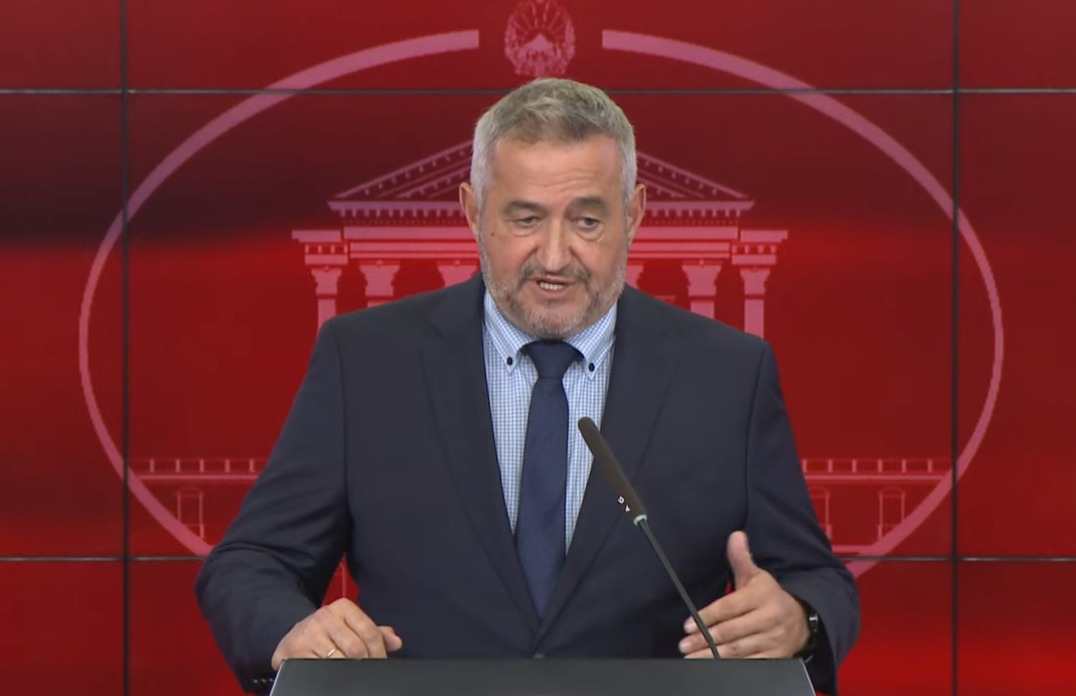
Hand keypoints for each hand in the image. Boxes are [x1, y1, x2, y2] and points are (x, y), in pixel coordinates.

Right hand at [271, 598, 402, 668]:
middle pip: (356, 648)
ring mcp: (310, 634)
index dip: (379, 652)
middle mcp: (325, 617)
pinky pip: (321, 668)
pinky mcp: (296, 651)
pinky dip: (331, 674)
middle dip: (365, 664)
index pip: (369, 632)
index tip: (381, 663)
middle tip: (368, 672)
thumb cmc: (326, 632)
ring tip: (350, 673)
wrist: (291, 637)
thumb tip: (396, 642)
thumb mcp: (349, 625)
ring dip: (348, 671)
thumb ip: (373, 632)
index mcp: (343, 607)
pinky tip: (333, 674)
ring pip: (340, 660)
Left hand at [679, 531, 808, 658]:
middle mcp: (769, 618)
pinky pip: (751, 664)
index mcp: (763, 596)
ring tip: (692, 657)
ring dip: (713, 656)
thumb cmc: (770, 595)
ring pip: (739, 650)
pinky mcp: (776, 657)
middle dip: (705, 640)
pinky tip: (714, 668)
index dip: (708, 616)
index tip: (688, 625)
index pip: (730, 607)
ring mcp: (774, 640)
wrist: (803, 619)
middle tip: (685, 644)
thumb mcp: (757, 575)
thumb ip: (741, 558)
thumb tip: (735, 535)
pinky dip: (732, 667)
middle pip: (732, 631)